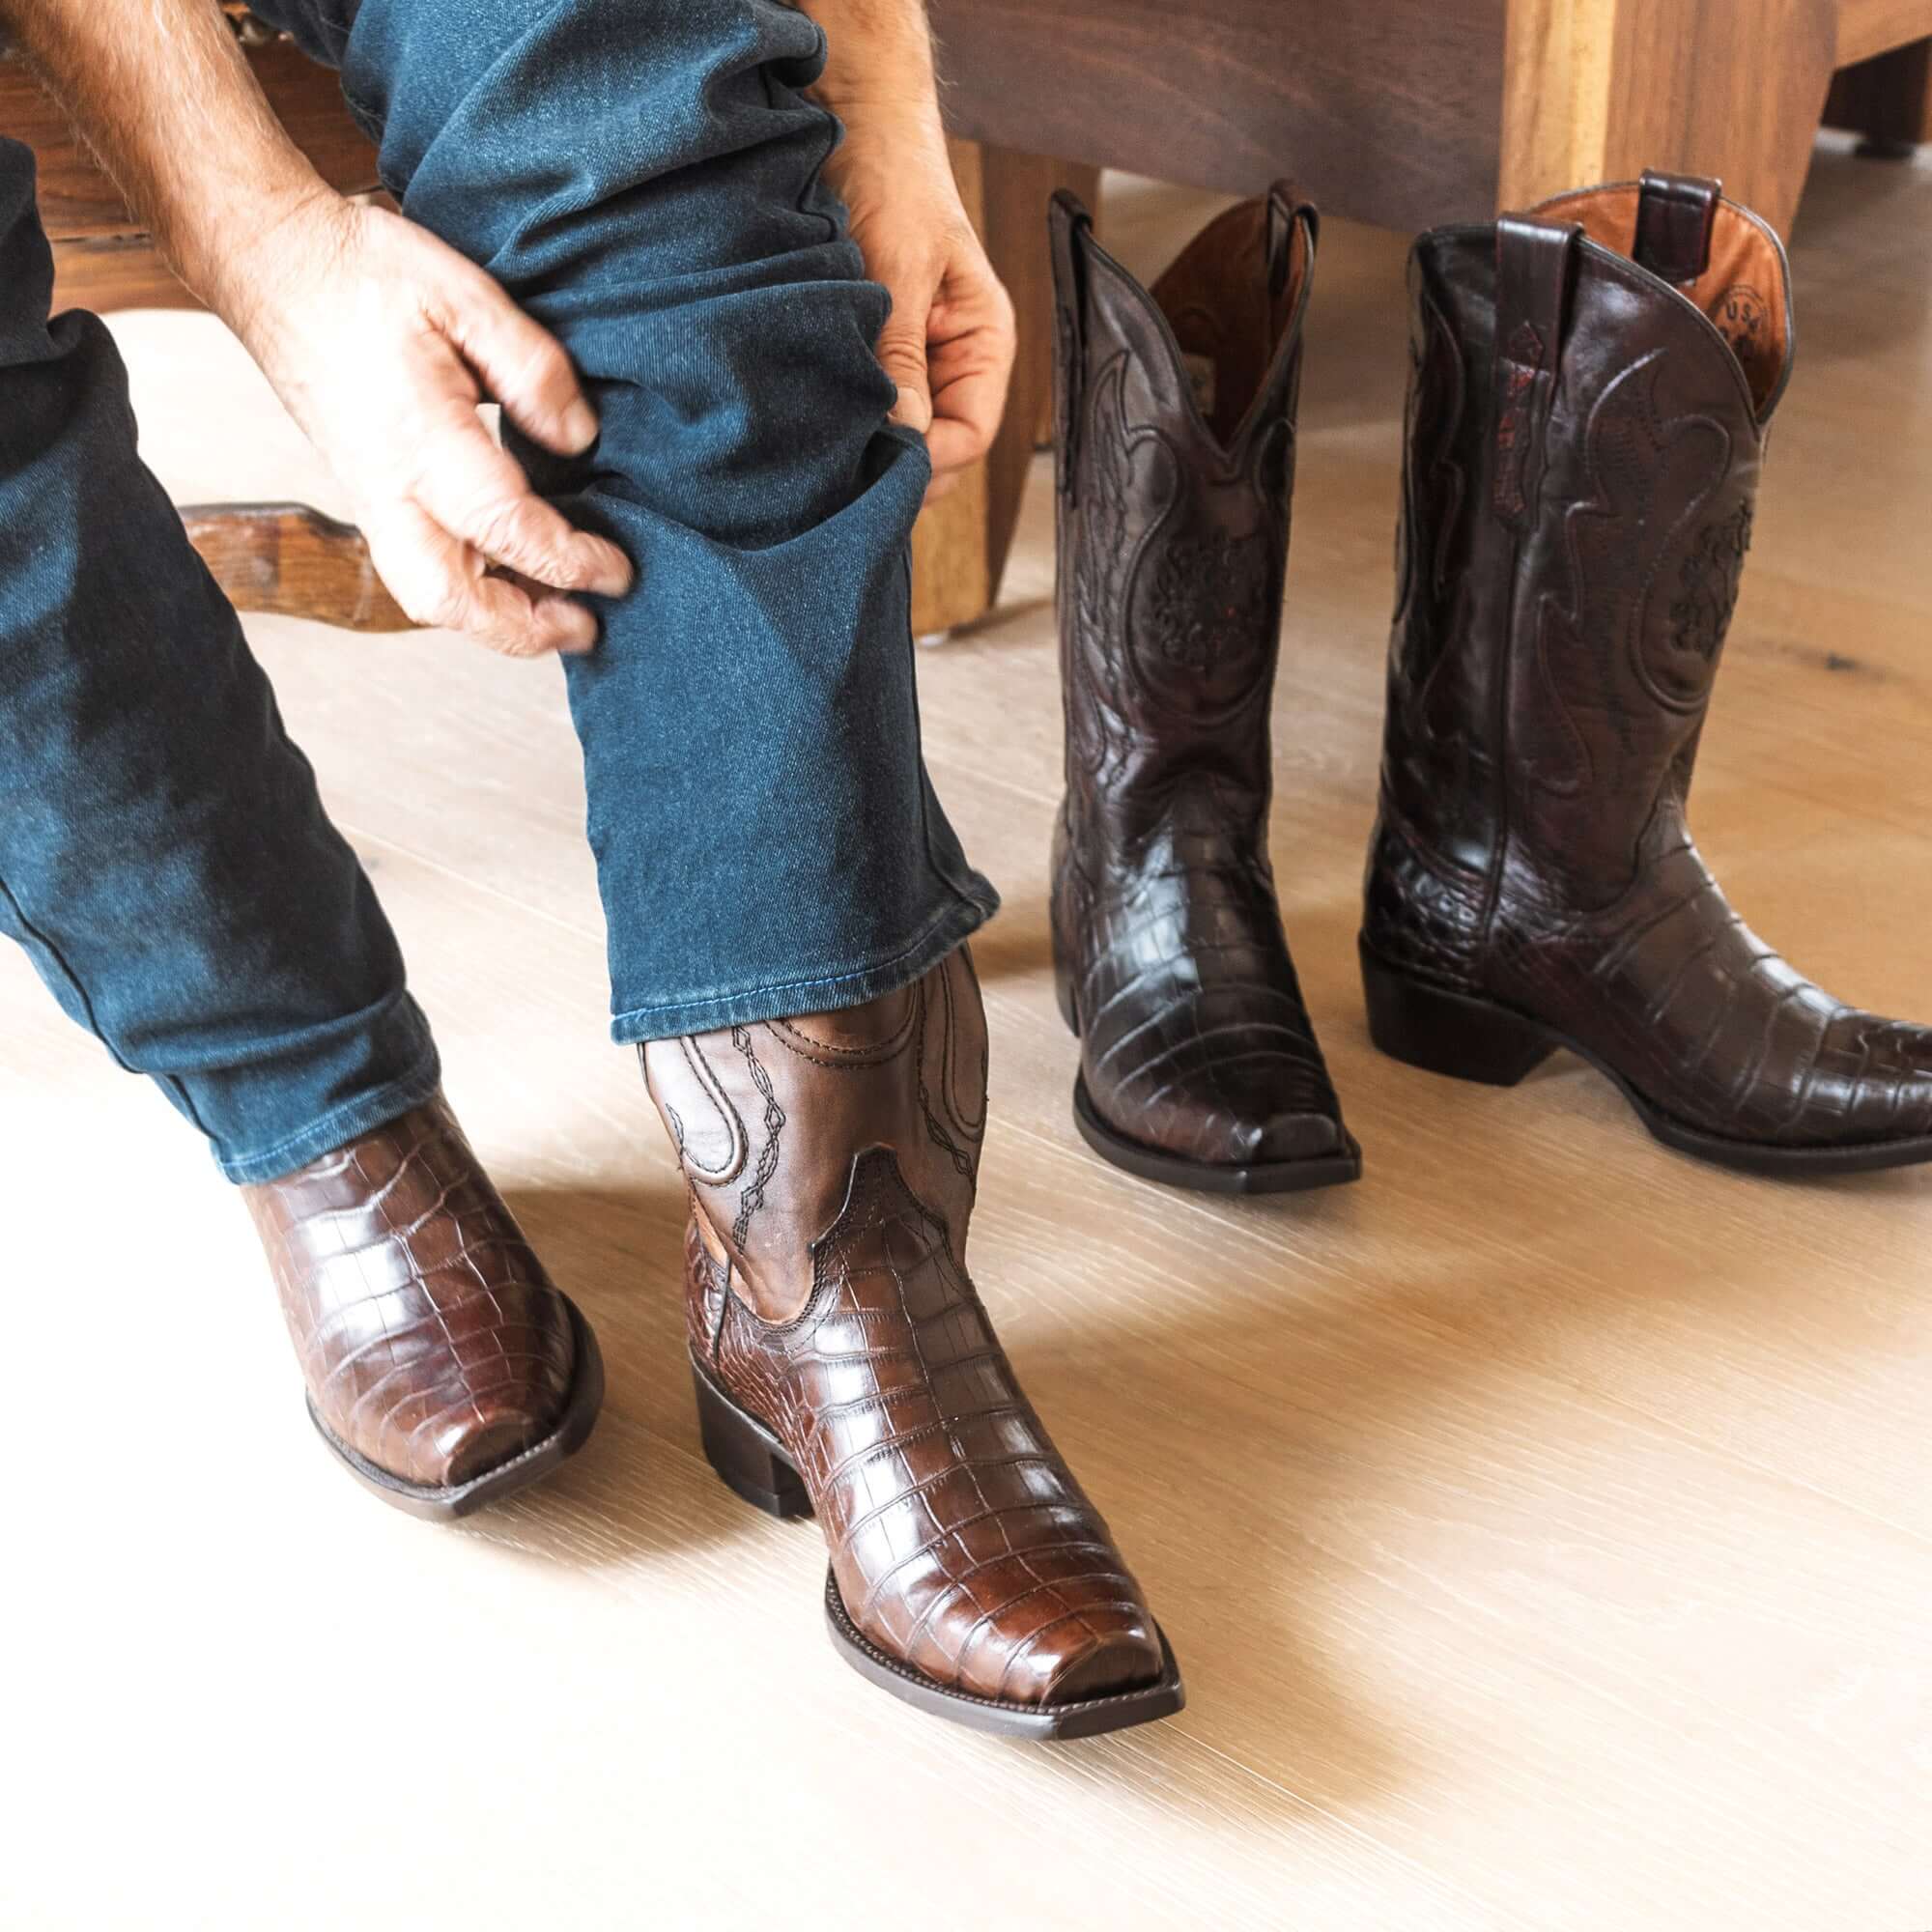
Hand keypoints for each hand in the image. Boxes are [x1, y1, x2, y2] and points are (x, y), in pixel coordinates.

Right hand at [217, 190, 631, 656]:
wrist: (271, 263)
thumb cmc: (361, 273)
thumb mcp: (465, 293)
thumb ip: (532, 368)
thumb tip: (578, 438)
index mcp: (417, 437)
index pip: (504, 527)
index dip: (567, 561)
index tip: (615, 572)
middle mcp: (386, 486)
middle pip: (449, 599)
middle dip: (523, 628)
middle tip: (586, 625)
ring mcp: (368, 498)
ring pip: (428, 598)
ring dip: (496, 622)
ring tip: (560, 613)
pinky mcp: (364, 497)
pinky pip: (416, 571)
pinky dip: (469, 595)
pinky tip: (512, 581)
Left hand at [825, 116, 1016, 501]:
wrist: (857, 124)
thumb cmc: (895, 181)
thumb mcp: (901, 268)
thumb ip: (903, 353)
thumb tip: (903, 436)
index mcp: (984, 342)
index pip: (971, 433)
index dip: (929, 460)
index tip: (876, 465)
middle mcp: (954, 362)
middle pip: (937, 447)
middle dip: (897, 462)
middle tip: (839, 476)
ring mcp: (914, 362)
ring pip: (899, 434)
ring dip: (866, 445)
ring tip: (823, 452)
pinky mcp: (873, 355)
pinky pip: (866, 407)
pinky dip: (844, 421)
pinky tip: (813, 424)